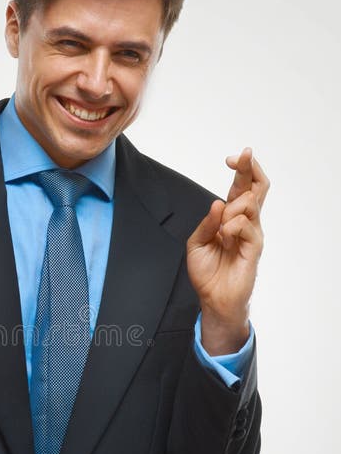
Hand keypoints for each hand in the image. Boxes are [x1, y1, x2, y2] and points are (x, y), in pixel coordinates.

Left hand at [186, 147, 269, 353]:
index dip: (241, 170)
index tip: (232, 159)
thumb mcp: (196, 243)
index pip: (241, 187)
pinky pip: (247, 225)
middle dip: (250, 167)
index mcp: (231, 217)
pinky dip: (232, 226)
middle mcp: (245, 222)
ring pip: (250, 202)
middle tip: (242, 155)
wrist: (212, 297)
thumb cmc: (207, 271)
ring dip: (231, 208)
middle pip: (257, 187)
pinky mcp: (254, 246)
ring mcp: (252, 233)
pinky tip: (225, 237)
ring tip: (222, 228)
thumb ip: (206, 223)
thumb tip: (218, 203)